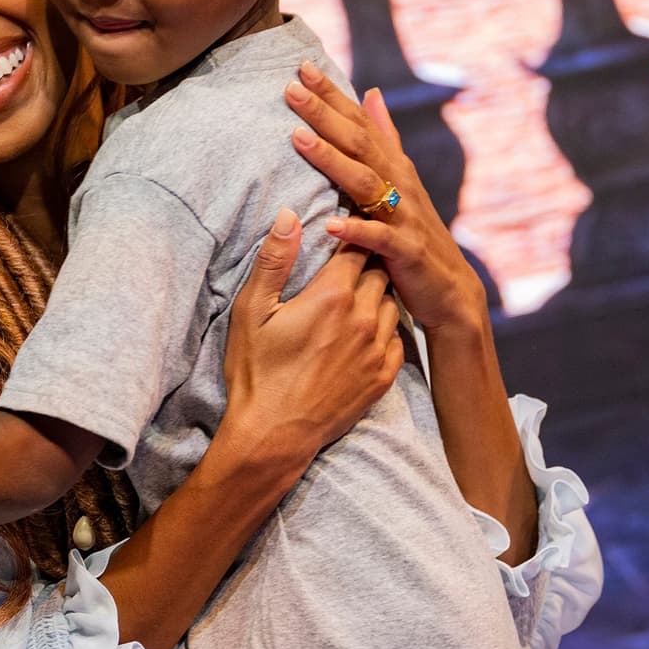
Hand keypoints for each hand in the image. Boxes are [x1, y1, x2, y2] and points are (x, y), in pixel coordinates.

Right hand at [221, 207, 404, 483]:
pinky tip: (363, 332)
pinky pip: (396, 338)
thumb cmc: (256, 371)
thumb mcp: (251, 311)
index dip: (350, 236)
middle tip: (348, 263)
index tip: (343, 232)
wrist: (274, 434)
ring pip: (391, 303)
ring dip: (377, 295)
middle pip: (379, 271)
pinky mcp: (384, 376)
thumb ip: (274, 259)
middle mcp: (362, 317)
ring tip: (355, 297)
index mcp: (331, 295)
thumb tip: (289, 214)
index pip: (356, 247)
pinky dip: (383, 329)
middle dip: (365, 262)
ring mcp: (377, 349)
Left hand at [286, 63, 488, 333]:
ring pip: (365, 182)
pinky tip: (329, 224)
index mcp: (394, 166)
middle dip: (324, 114)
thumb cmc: (415, 232)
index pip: (359, 122)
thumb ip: (385, 137)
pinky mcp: (407, 252)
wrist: (449, 289)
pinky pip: (379, 239)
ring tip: (298, 140)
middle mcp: (400, 184)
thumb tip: (370, 92)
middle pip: (358, 142)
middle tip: (290, 88)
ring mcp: (405, 217)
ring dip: (331, 160)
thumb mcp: (402, 180)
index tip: (301, 66)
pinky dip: (356, 230)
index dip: (332, 95)